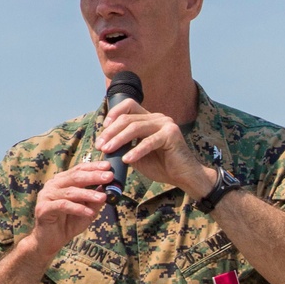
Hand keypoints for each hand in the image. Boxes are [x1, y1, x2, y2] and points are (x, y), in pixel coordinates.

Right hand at [30, 160, 113, 259]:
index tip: (108, 166)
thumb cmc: (68, 224)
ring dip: (88, 194)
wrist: (50, 241)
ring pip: (70, 192)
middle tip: (109, 176)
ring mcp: (46, 196)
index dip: (93, 167)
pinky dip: (78, 209)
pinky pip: (63, 206)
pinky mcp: (43, 208)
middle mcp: (53, 185)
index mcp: (62, 181)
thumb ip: (95, 200)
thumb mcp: (87, 211)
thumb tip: (108, 188)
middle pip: (75, 177)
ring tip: (102, 197)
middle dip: (93, 176)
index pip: (78, 170)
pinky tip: (90, 213)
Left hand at [96, 99, 215, 198]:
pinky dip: (136, 151)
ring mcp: (166, 124)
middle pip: (128, 118)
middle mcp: (158, 118)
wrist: (184, 177)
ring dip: (119, 140)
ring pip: (135, 127)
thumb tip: (105, 145)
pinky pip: (149, 142)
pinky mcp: (171, 134)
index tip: (103, 131)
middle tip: (100, 145)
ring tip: (108, 151)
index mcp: (150, 119)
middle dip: (111, 132)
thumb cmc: (162, 167)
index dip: (114, 114)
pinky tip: (127, 159)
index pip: (129, 106)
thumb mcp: (138, 155)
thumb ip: (125, 147)